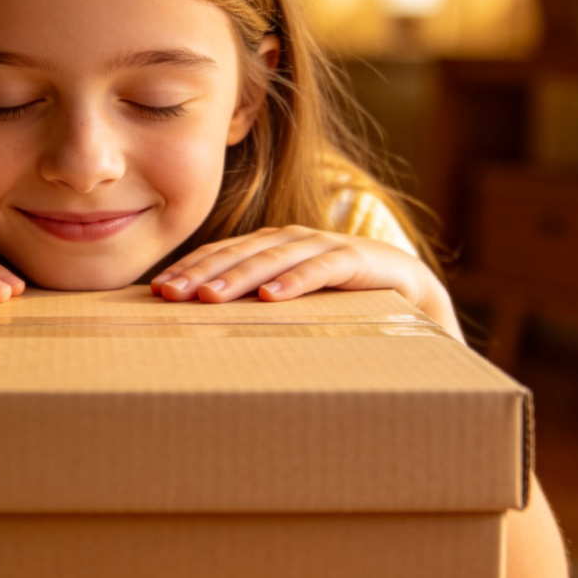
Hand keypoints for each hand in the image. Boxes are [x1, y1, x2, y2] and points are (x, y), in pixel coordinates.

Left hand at [150, 226, 462, 339]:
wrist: (421, 303)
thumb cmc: (345, 312)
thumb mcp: (295, 314)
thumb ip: (255, 315)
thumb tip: (198, 336)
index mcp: (273, 250)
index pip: (222, 255)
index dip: (189, 269)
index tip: (156, 293)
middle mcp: (295, 241)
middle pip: (239, 253)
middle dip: (201, 273)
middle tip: (169, 295)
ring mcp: (328, 247)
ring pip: (275, 257)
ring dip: (240, 276)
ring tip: (209, 299)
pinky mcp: (364, 260)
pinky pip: (325, 267)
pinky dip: (298, 279)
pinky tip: (273, 297)